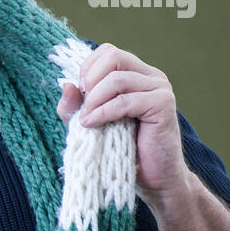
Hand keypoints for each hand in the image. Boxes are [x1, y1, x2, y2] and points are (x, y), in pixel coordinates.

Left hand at [56, 42, 192, 211]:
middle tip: (83, 107)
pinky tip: (92, 124)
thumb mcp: (91, 123)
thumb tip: (66, 84)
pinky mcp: (163, 105)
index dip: (87, 69)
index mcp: (136, 74)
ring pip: (117, 78)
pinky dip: (103, 112)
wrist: (153, 178)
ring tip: (85, 120)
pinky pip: (126, 100)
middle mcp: (151, 76)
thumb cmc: (123, 149)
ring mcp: (160, 88)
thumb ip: (76, 105)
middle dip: (90, 81)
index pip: (107, 52)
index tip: (80, 95)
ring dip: (93, 100)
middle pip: (112, 56)